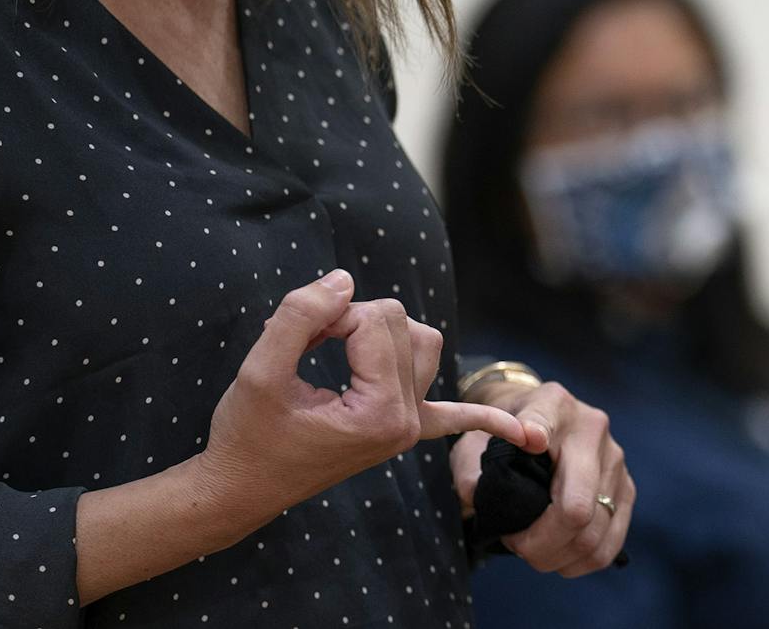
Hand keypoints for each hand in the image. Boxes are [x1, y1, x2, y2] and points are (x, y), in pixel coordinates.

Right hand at [196, 270, 526, 525]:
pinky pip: (456, 418)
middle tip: (303, 343)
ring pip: (422, 341)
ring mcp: (407, 428)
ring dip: (381, 332)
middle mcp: (405, 421)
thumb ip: (301, 315)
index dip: (327, 314)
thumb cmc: (245, 433)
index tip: (292, 339)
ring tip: (333, 347)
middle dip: (348, 318)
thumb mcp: (260, 369)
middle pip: (399, 321)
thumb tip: (345, 279)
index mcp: (381, 412)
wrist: (239, 488)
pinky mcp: (400, 431)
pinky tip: (529, 437)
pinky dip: (488, 420)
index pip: (375, 318)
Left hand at [450, 381, 632, 575]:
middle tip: (516, 545)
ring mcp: (615, 460)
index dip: (536, 436)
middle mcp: (591, 428)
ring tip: (533, 552)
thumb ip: (468, 463)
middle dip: (541, 542)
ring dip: (559, 556)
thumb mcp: (479, 433)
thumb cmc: (505, 429)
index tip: (529, 443)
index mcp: (551, 403)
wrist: (539, 416)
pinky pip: (610, 542)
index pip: (544, 422)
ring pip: (595, 533)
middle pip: (576, 507)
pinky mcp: (627, 488)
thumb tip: (473, 495)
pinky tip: (559, 558)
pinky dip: (582, 561)